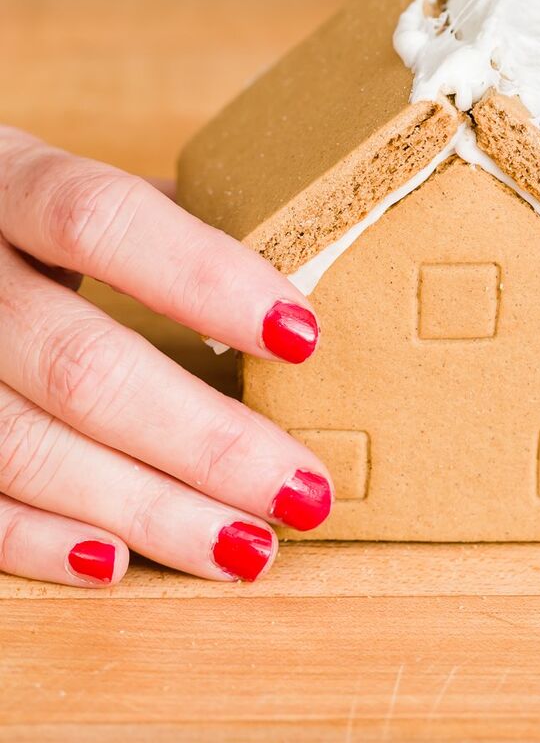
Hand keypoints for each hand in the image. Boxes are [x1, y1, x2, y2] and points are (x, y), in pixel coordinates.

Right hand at [0, 128, 332, 587]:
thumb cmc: (21, 208)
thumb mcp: (77, 183)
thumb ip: (168, 223)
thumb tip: (305, 270)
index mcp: (10, 179)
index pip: (102, 219)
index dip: (202, 277)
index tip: (302, 336)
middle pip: (77, 362)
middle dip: (202, 439)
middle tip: (303, 489)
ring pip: (22, 448)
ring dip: (145, 508)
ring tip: (246, 545)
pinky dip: (39, 541)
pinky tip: (119, 563)